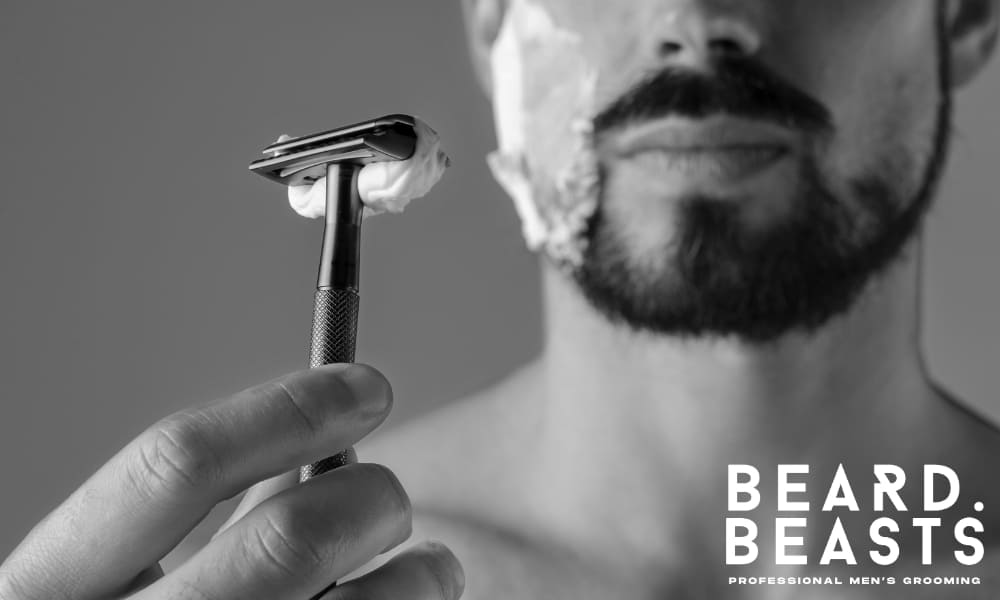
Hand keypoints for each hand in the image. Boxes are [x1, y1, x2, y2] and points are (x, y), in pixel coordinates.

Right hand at [0, 364, 464, 598]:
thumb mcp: (129, 582)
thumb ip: (212, 516)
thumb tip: (330, 447)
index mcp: (58, 586)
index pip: (178, 464)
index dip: (289, 409)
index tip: (367, 387)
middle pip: (289, 538)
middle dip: (370, 497)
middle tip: (392, 500)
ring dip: (420, 574)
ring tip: (431, 567)